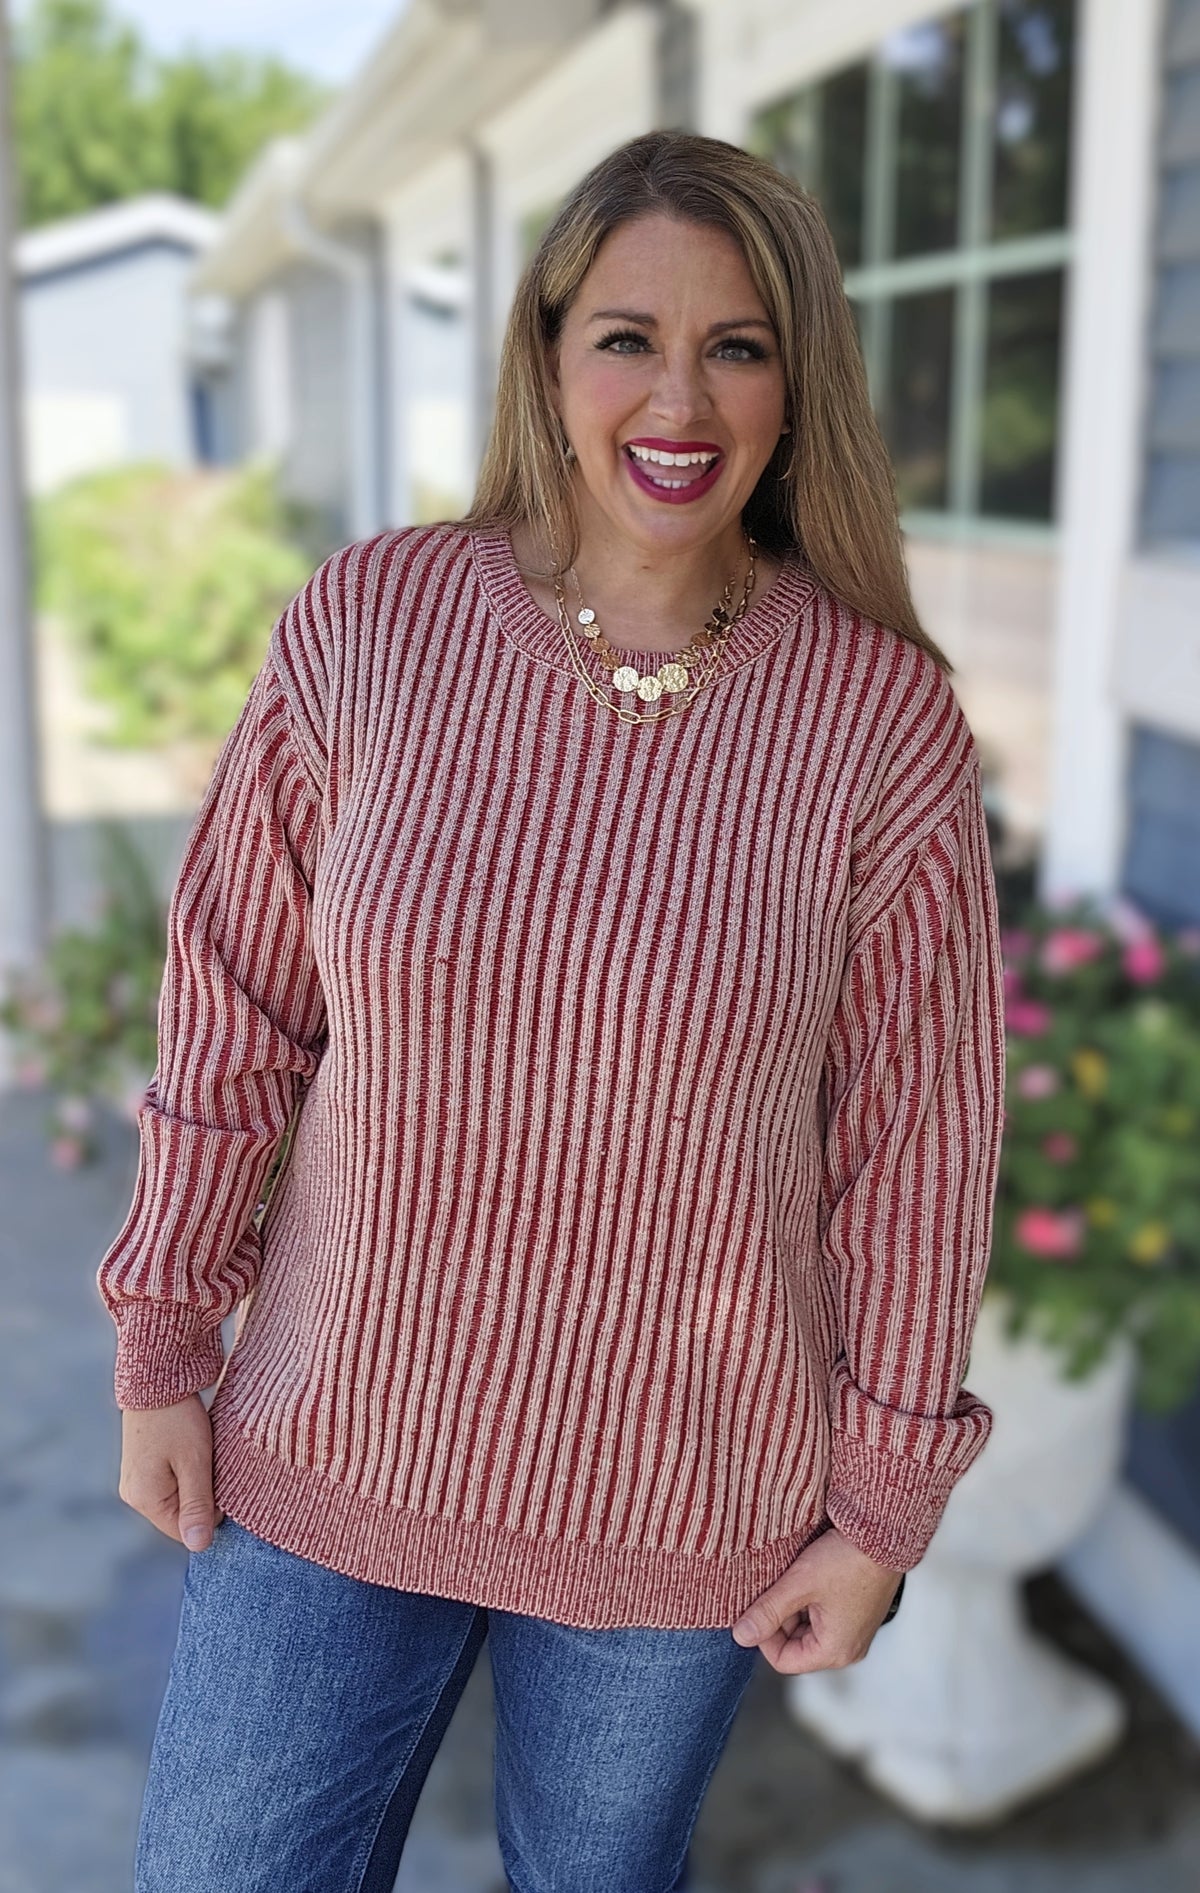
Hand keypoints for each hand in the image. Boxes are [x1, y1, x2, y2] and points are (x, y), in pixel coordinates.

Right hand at [118, 1394, 224, 1551]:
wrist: (157, 1377)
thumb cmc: (177, 1419)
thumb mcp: (194, 1462)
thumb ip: (197, 1505)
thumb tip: (198, 1546)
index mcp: (144, 1499)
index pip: (184, 1531)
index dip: (210, 1513)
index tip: (221, 1480)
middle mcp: (134, 1495)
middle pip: (180, 1515)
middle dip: (203, 1496)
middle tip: (214, 1464)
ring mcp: (136, 1479)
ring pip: (177, 1497)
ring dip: (196, 1482)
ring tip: (203, 1454)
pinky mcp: (142, 1465)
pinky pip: (170, 1482)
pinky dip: (187, 1471)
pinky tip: (194, 1450)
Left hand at [730, 1525, 904, 1673]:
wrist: (885, 1534)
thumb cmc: (849, 1561)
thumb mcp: (800, 1584)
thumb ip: (768, 1611)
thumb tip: (741, 1636)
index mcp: (835, 1651)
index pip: (783, 1660)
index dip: (764, 1636)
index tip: (758, 1608)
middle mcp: (848, 1648)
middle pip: (795, 1645)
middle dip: (779, 1618)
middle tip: (774, 1588)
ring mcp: (854, 1631)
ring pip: (807, 1628)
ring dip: (794, 1606)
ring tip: (792, 1579)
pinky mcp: (857, 1613)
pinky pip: (823, 1616)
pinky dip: (810, 1600)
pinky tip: (807, 1576)